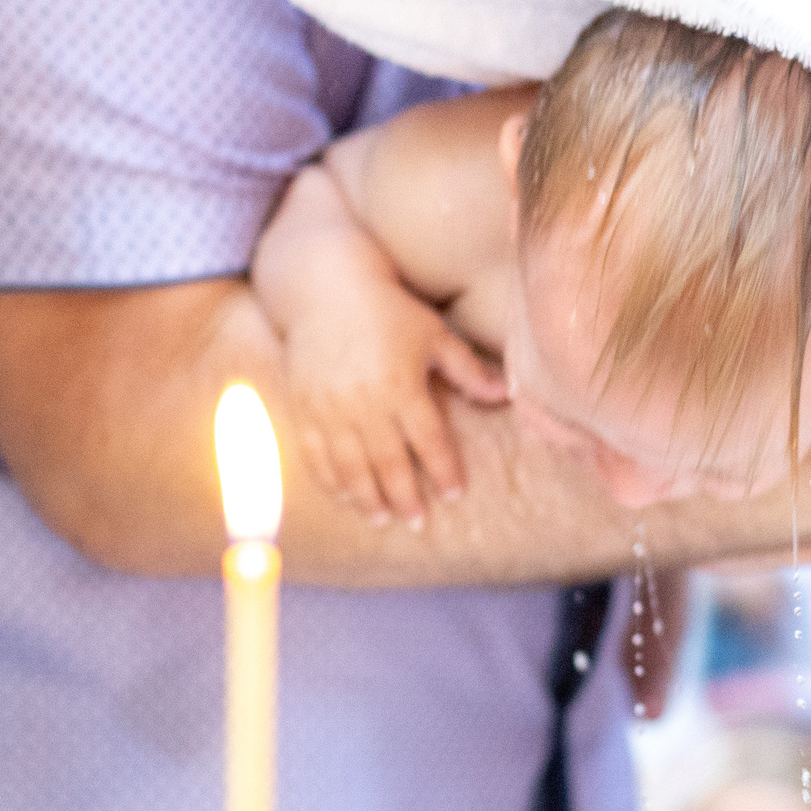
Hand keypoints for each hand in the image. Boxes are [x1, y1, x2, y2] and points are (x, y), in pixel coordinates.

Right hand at [287, 285, 506, 527]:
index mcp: (403, 386)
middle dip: (405, 497)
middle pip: (389, 463)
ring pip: (350, 467)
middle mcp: (366, 402)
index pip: (429, 441)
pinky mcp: (304, 407)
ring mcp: (331, 408)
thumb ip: (468, 370)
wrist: (324, 288)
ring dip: (367, 498)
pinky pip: (316, 455)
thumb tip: (506, 395)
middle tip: (418, 522)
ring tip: (382, 519)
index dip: (444, 471)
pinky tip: (345, 497)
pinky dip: (330, 481)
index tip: (454, 495)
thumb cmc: (389, 311)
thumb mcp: (434, 334)